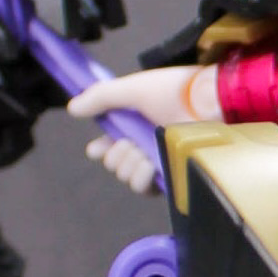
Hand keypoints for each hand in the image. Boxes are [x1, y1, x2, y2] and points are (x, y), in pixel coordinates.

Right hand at [67, 68, 199, 195]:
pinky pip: (144, 188)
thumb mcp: (132, 88)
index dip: (100, 150)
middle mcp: (147, 145)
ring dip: (127, 164)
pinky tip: (147, 164)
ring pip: (126, 176)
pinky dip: (140, 177)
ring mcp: (160, 161)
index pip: (110, 145)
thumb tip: (72, 108)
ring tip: (140, 151)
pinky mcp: (171, 176)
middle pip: (115, 163)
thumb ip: (101, 97)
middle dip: (116, 154)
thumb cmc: (173, 92)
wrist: (205, 104)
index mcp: (137, 125)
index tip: (96, 149)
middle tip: (129, 142)